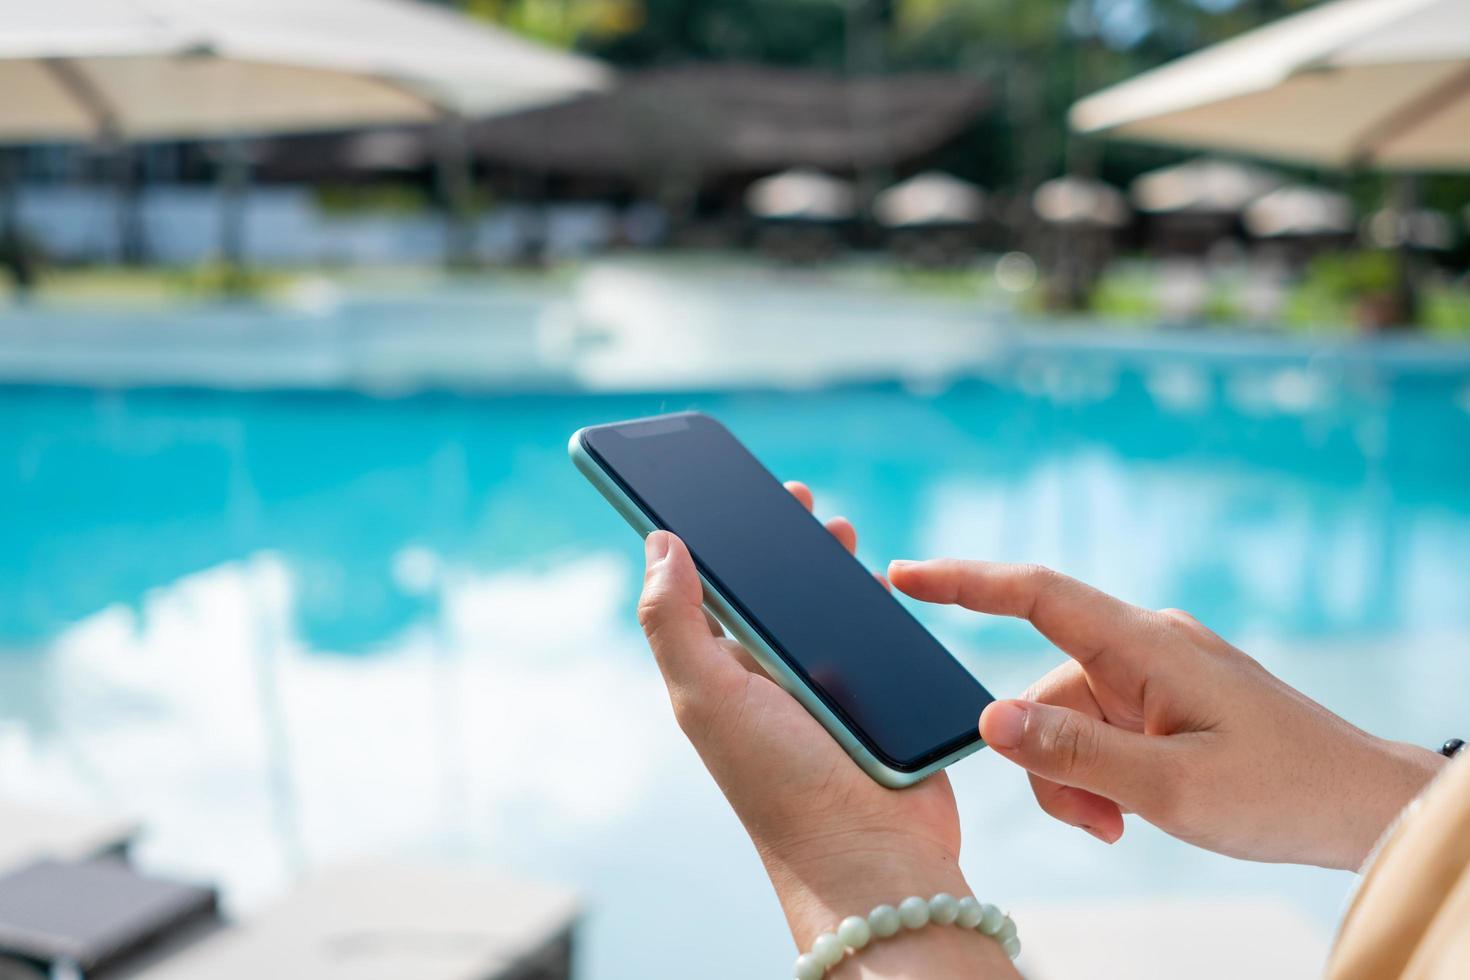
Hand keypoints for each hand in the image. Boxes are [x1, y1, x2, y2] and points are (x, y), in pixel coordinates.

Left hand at [637, 485, 1014, 975]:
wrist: (875, 857)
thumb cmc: (782, 786)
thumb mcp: (708, 699)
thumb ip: (675, 623)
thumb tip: (659, 543)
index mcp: (721, 672)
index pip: (706, 591)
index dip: (708, 540)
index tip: (721, 491)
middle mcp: (767, 678)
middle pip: (768, 591)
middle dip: (779, 541)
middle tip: (798, 501)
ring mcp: (824, 688)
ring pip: (822, 608)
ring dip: (828, 565)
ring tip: (840, 532)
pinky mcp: (876, 697)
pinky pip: (873, 635)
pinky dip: (875, 603)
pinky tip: (881, 583)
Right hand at [888, 559, 1446, 869]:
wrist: (1362, 806)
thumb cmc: (1282, 791)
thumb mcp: (1170, 786)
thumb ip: (1073, 753)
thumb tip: (988, 720)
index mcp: (1146, 644)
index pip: (1036, 593)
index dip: (962, 580)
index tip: (901, 574)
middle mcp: (1146, 645)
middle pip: (1047, 687)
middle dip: (1049, 758)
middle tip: (1095, 822)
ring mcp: (1158, 671)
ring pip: (1070, 717)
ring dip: (1078, 776)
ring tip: (1122, 823)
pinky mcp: (1167, 698)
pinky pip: (1102, 727)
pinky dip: (1101, 771)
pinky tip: (1134, 808)